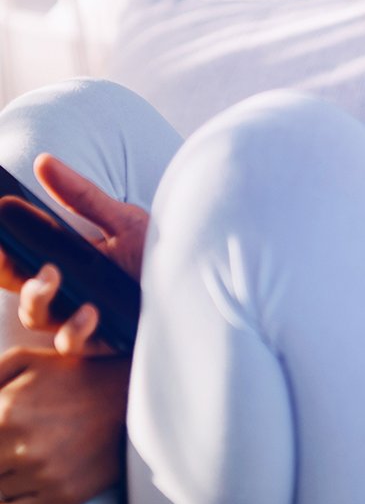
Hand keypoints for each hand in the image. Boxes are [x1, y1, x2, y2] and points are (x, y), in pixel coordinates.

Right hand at [0, 155, 147, 354]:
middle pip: (19, 285)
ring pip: (35, 315)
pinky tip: (90, 311)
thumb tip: (43, 161)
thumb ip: (81, 196)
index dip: (2, 247)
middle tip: (9, 252)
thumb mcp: (123, 220)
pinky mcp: (99, 342)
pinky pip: (70, 342)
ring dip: (35, 296)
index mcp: (70, 260)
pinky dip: (73, 327)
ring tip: (52, 276)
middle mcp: (69, 290)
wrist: (205, 285)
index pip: (21, 256)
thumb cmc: (163, 253)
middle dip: (7, 269)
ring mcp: (80, 317)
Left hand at [0, 346, 129, 503]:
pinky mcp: (61, 496)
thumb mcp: (29, 359)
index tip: (3, 435)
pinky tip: (23, 480)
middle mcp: (23, 446)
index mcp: (7, 411)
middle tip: (11, 445)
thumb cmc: (74, 375)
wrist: (132, 397)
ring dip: (2, 476)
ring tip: (26, 455)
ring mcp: (44, 474)